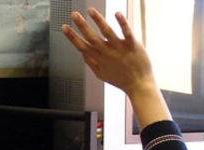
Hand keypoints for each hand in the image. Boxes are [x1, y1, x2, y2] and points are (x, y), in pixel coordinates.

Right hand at [62, 9, 170, 128]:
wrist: (139, 85)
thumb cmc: (121, 79)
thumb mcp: (101, 74)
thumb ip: (91, 62)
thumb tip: (82, 53)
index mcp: (99, 58)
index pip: (82, 46)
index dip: (72, 37)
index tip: (64, 27)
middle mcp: (107, 52)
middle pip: (91, 37)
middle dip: (82, 25)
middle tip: (74, 15)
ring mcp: (119, 48)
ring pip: (107, 32)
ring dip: (98, 20)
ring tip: (90, 11)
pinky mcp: (132, 45)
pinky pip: (126, 32)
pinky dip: (122, 23)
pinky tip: (117, 13)